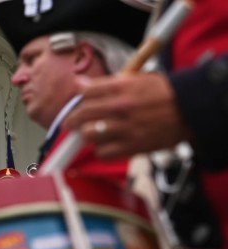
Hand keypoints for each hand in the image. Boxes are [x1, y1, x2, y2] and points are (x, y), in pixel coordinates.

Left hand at [64, 73, 190, 159]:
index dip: (77, 99)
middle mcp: (122, 107)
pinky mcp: (133, 146)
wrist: (191, 109)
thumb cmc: (164, 94)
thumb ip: (107, 84)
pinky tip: (106, 145)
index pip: (85, 92)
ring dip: (87, 135)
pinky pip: (104, 153)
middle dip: (72, 120)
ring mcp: (127, 127)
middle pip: (81, 114)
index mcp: (123, 87)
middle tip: (71, 123)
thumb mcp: (138, 80)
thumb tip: (80, 85)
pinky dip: (101, 151)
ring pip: (89, 134)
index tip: (76, 104)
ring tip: (92, 133)